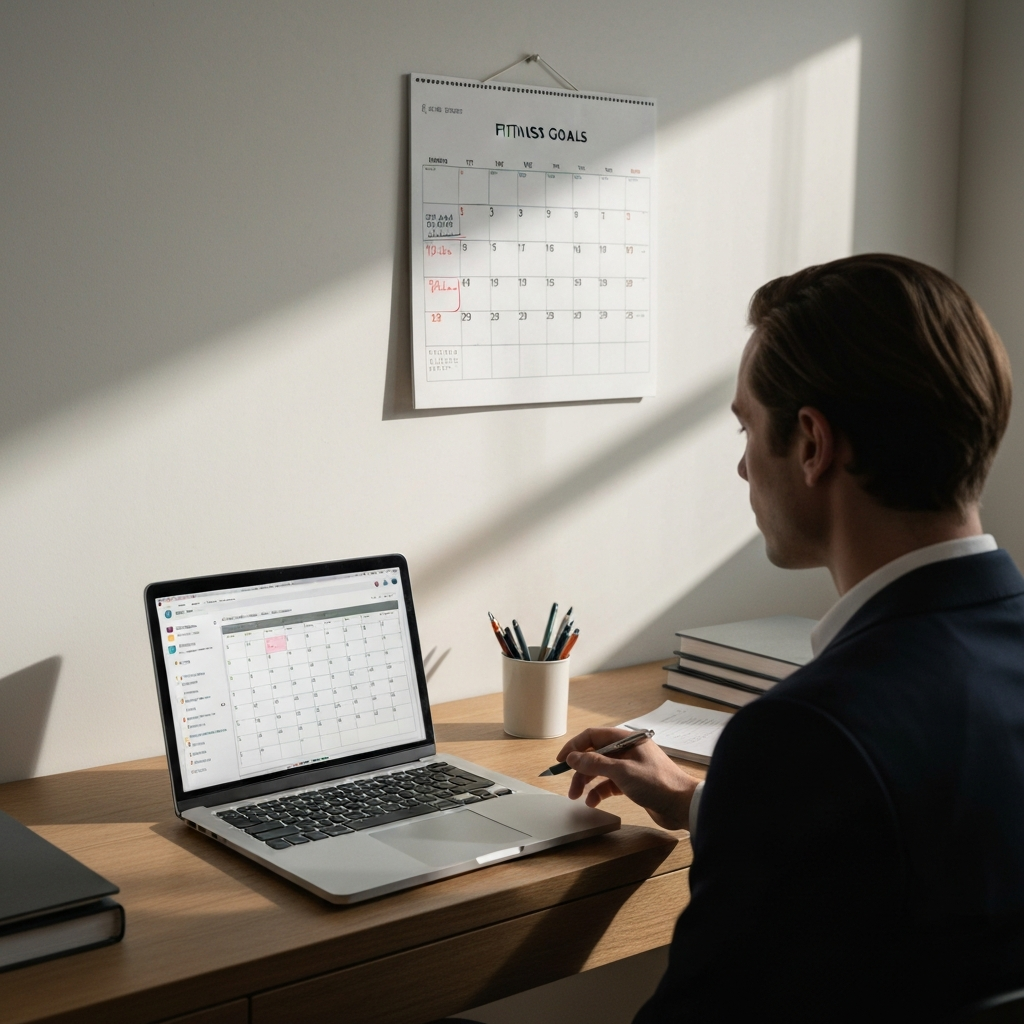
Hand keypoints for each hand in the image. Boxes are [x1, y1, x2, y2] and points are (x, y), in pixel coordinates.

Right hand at [556, 726, 699, 830]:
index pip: (593, 736)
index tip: (562, 760)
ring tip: (578, 796)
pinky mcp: (633, 782)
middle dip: (580, 769)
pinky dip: (599, 791)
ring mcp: (630, 766)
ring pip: (600, 770)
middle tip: (570, 785)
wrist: (682, 805)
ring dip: (587, 782)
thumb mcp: (622, 771)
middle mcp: (627, 750)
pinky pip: (609, 783)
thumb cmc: (659, 783)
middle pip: (595, 754)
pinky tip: (593, 801)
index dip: (575, 746)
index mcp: (626, 739)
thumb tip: (574, 757)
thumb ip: (596, 763)